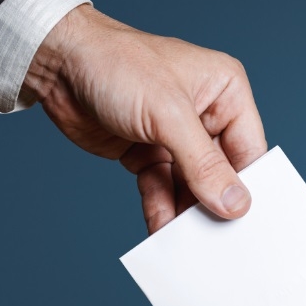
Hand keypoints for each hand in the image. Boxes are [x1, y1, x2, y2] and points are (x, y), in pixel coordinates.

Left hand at [23, 4, 266, 233]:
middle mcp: (206, 113)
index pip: (249, 149)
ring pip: (191, 185)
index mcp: (226, 91)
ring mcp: (176, 135)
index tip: (245, 223)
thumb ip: (204, 163)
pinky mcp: (148, 152)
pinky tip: (159, 229)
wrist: (57, 64)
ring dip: (186, 211)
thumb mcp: (168, 114)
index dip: (248, 186)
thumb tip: (235, 203)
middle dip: (214, 203)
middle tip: (215, 240)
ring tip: (186, 242)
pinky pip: (162, 187)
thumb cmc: (116, 64)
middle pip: (222, 172)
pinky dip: (161, 208)